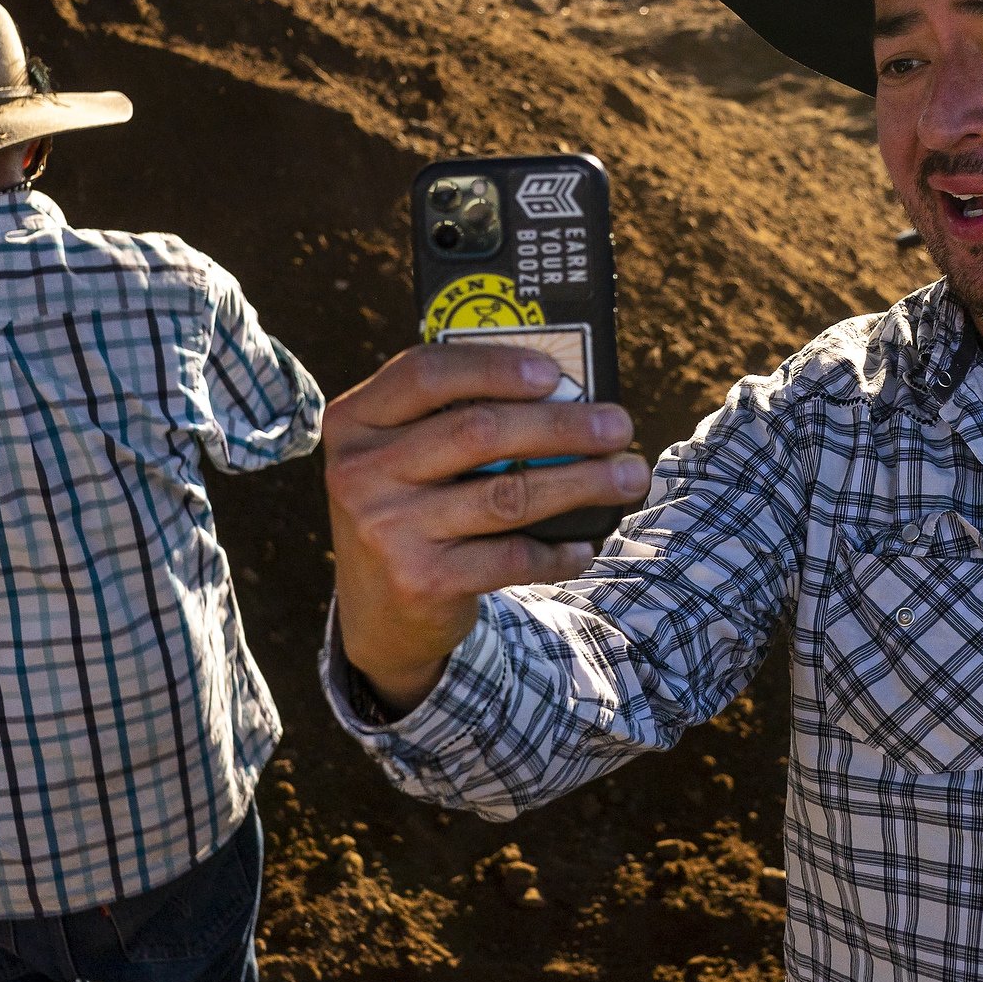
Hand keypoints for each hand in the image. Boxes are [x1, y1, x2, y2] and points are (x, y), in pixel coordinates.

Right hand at [323, 343, 650, 711]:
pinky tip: (584, 544)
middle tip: (619, 425)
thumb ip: (451, 420)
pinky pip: (510, 556)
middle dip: (562, 425)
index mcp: (355, 422)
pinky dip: (557, 551)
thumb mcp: (402, 458)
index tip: (554, 373)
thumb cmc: (411, 509)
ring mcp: (387, 528)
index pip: (423, 373)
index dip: (492, 366)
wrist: (376, 615)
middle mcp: (360, 472)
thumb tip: (565, 394)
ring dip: (581, 483)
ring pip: (507, 495)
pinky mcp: (420, 580)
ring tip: (628, 476)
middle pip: (478, 431)